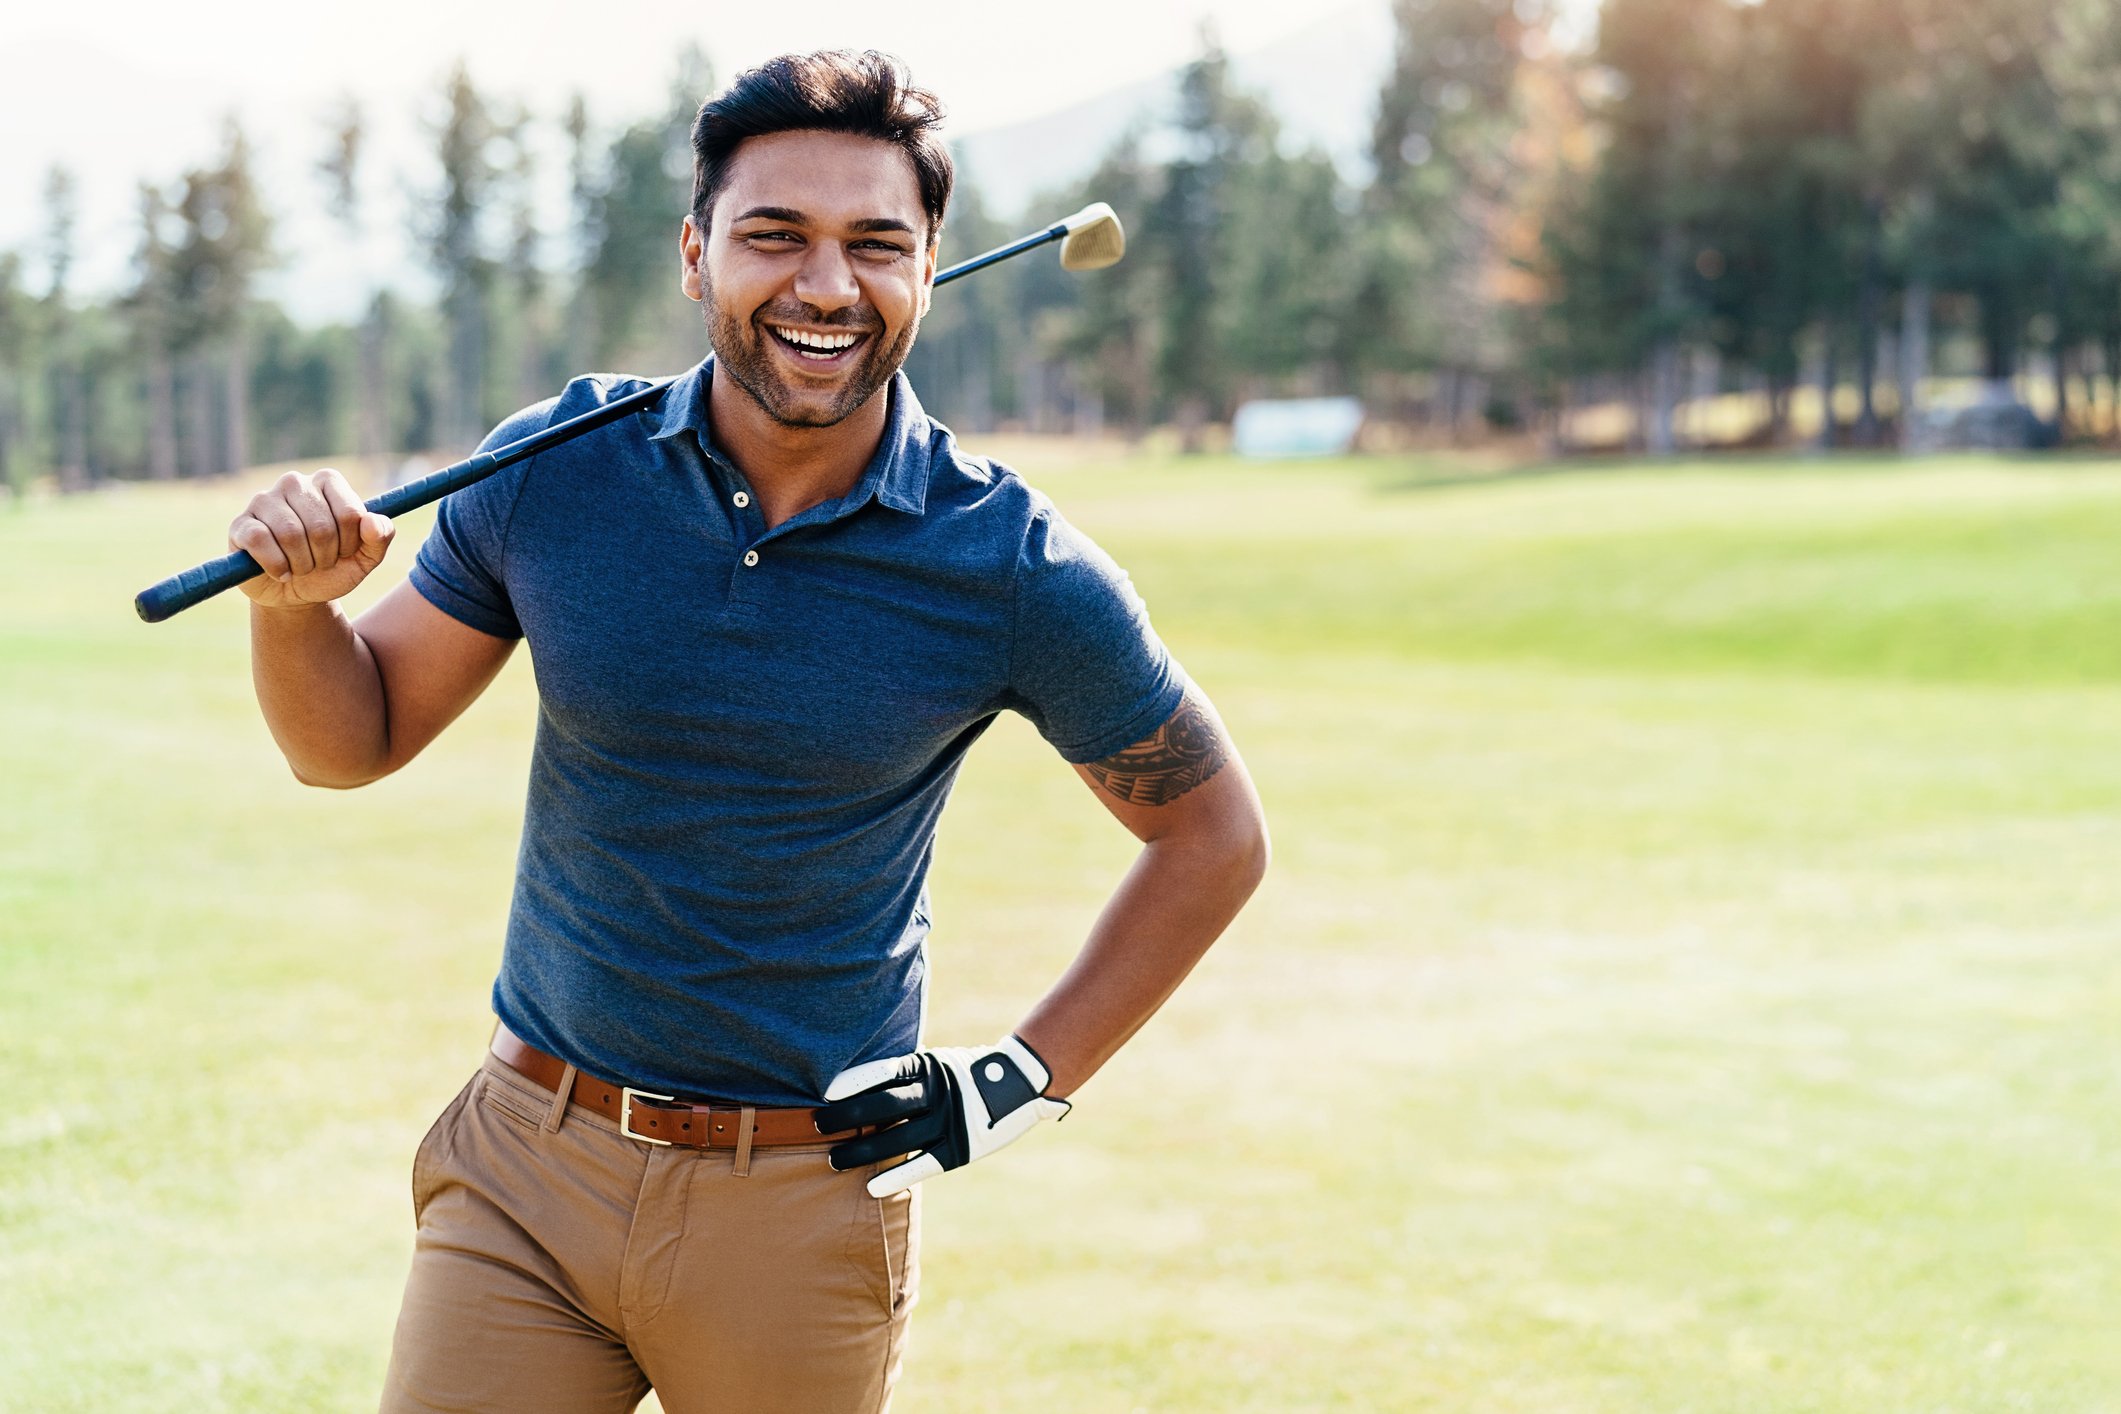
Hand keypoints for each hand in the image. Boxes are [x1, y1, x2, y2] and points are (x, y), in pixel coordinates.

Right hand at [230, 469, 393, 609]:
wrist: (297, 594)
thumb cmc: (332, 569)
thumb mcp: (365, 558)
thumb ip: (380, 537)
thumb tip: (371, 521)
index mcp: (328, 482)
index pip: (350, 513)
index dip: (350, 543)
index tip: (344, 550)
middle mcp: (295, 482)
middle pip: (321, 526)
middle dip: (326, 556)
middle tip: (319, 562)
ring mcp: (264, 500)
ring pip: (290, 534)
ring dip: (302, 564)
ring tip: (301, 566)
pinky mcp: (242, 523)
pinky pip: (260, 541)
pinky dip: (276, 566)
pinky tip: (280, 571)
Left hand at [815, 1035, 1071, 1196]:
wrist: (1017, 1085)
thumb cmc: (965, 1072)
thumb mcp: (936, 1062)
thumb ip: (905, 1069)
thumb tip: (860, 1072)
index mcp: (927, 1067)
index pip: (884, 1072)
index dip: (854, 1083)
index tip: (825, 1093)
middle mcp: (935, 1094)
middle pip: (882, 1106)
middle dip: (846, 1116)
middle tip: (816, 1125)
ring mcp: (947, 1122)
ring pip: (896, 1139)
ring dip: (861, 1151)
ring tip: (833, 1160)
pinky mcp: (958, 1149)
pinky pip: (921, 1165)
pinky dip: (895, 1176)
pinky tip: (870, 1188)